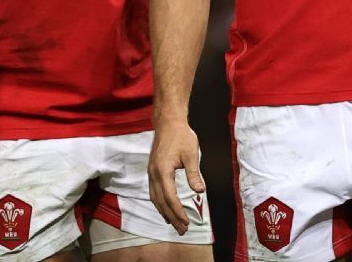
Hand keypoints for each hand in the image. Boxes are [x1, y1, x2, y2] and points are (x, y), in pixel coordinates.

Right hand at [148, 120, 204, 234]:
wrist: (168, 122)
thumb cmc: (181, 136)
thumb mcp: (191, 154)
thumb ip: (194, 174)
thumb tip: (199, 191)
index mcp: (163, 170)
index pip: (170, 197)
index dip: (178, 211)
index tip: (186, 222)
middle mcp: (154, 174)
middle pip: (161, 201)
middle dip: (172, 217)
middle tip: (182, 230)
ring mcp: (151, 172)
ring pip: (155, 198)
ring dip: (164, 212)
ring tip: (174, 224)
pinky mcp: (152, 170)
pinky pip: (154, 192)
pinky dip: (160, 203)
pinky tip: (166, 208)